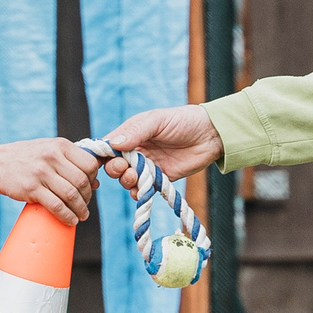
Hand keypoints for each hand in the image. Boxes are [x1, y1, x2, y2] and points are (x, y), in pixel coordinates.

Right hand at [0, 136, 100, 221]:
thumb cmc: (27, 158)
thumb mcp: (49, 149)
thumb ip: (71, 161)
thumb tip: (96, 182)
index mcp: (60, 145)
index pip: (89, 163)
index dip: (93, 178)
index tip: (90, 187)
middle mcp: (52, 157)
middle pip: (81, 181)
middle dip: (87, 197)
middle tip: (85, 205)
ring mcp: (41, 173)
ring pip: (71, 195)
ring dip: (80, 209)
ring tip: (81, 216)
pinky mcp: (32, 189)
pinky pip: (56, 206)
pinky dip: (67, 216)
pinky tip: (70, 220)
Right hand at [100, 104, 221, 183]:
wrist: (211, 135)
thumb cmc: (184, 121)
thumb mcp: (157, 121)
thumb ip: (136, 132)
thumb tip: (114, 144)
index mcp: (131, 134)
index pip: (108, 146)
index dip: (101, 155)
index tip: (100, 161)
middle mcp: (136, 151)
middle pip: (114, 165)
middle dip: (115, 169)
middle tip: (124, 168)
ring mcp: (147, 166)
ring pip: (127, 179)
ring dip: (127, 181)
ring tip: (136, 177)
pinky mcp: (159, 179)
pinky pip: (143, 189)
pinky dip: (138, 192)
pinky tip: (141, 190)